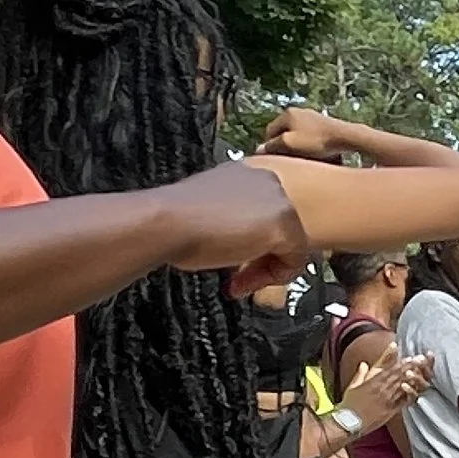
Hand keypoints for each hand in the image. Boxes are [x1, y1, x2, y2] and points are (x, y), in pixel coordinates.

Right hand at [156, 163, 310, 295]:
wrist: (165, 222)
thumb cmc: (173, 220)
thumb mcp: (208, 213)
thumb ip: (230, 219)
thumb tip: (239, 239)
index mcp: (246, 174)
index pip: (263, 214)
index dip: (249, 244)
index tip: (230, 260)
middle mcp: (267, 181)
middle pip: (279, 230)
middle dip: (259, 258)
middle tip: (235, 278)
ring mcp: (279, 202)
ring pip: (289, 247)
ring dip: (262, 271)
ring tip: (235, 283)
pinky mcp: (284, 226)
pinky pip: (293, 262)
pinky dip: (270, 278)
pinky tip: (241, 282)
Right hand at [258, 104, 353, 161]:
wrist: (347, 137)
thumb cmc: (317, 141)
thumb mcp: (290, 145)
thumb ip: (273, 146)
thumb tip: (258, 150)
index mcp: (287, 114)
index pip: (269, 132)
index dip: (269, 147)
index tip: (274, 161)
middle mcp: (299, 111)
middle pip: (284, 133)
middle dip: (284, 147)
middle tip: (288, 161)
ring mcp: (312, 116)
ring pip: (298, 135)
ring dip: (298, 147)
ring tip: (303, 159)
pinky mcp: (324, 124)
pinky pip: (310, 136)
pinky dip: (310, 146)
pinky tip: (316, 155)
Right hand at [340, 354, 425, 431]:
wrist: (348, 422)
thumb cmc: (349, 404)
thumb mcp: (352, 386)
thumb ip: (361, 374)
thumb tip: (364, 364)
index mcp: (372, 382)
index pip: (389, 369)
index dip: (401, 362)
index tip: (410, 356)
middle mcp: (381, 389)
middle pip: (399, 375)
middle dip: (411, 366)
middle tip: (421, 359)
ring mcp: (387, 400)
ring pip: (402, 386)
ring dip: (413, 378)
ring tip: (422, 371)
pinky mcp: (390, 411)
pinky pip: (403, 401)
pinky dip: (410, 394)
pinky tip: (417, 389)